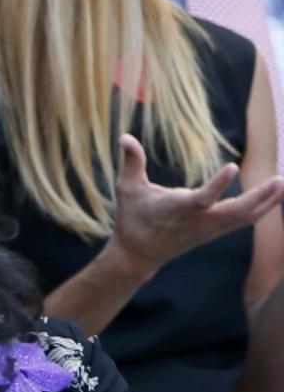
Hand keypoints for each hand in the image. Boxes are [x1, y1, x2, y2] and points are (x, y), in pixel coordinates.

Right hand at [108, 134, 283, 278]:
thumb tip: (124, 136)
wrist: (137, 255)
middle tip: (278, 179)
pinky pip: (242, 221)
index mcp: (175, 208)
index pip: (201, 198)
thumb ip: (131, 161)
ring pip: (244, 217)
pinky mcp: (213, 232)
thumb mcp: (127, 188)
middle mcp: (196, 220)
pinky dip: (260, 209)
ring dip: (266, 202)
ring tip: (280, 183)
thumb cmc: (131, 218)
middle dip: (258, 197)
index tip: (232, 167)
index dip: (217, 185)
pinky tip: (273, 197)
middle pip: (234, 212)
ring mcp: (208, 228)